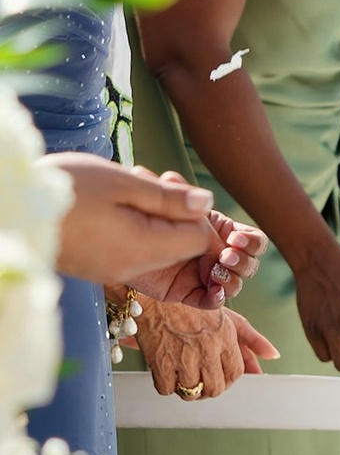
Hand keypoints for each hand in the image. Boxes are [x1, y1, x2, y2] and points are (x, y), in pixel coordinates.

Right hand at [46, 154, 212, 290]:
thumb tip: (206, 204)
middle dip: (172, 217)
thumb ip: (168, 198)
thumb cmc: (65, 189)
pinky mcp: (97, 269)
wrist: (14, 211)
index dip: (194, 213)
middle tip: (145, 185)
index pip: (199, 241)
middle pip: (178, 248)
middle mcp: (133, 269)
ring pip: (154, 249)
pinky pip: (130, 253)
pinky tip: (107, 209)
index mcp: (145, 248)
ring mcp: (113, 272)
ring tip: (120, 195)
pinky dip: (130, 231)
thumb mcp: (122, 183)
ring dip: (150, 221)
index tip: (170, 189)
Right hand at [135, 296, 277, 400]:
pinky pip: (167, 389)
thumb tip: (274, 356)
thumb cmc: (189, 305)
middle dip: (207, 389)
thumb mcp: (226, 317)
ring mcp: (183, 357)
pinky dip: (165, 385)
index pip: (236, 373)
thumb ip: (252, 339)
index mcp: (225, 337)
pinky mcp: (160, 362)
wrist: (150, 296)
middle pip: (215, 389)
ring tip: (182, 375)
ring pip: (191, 392)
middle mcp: (207, 349)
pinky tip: (166, 372)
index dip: (227, 380)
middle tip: (199, 381)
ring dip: (186, 388)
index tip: (218, 377)